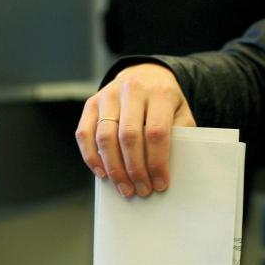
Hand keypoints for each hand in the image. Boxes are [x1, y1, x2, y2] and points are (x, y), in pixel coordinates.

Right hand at [75, 63, 195, 197]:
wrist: (144, 75)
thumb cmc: (164, 101)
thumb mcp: (180, 112)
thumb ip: (179, 135)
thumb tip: (168, 169)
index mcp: (159, 92)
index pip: (156, 132)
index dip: (157, 162)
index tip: (160, 183)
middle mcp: (132, 89)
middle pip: (129, 136)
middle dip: (135, 169)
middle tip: (141, 190)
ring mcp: (108, 95)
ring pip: (105, 137)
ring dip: (114, 168)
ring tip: (124, 188)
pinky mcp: (91, 102)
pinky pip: (84, 134)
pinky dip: (91, 157)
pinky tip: (102, 173)